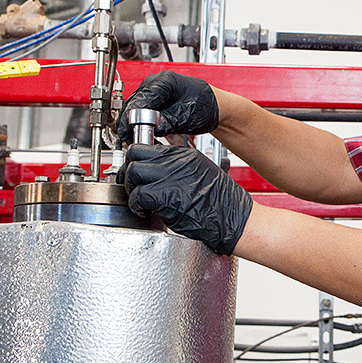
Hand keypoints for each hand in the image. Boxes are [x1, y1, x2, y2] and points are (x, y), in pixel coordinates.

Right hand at [117, 70, 219, 142]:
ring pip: (135, 106)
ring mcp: (153, 90)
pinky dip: (139, 121)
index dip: (132, 117)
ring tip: (136, 137)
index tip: (128, 131)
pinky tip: (141, 132)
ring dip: (133, 122)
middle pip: (134, 102)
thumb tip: (152, 129)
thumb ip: (168, 122)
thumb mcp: (187, 117)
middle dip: (130, 121)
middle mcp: (155, 82)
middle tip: (130, 138)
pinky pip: (140, 110)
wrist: (214, 107)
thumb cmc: (206, 106)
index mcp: (164, 81)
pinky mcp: (153, 99)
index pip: (141, 98)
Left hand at [120, 144, 252, 254]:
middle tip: (134, 185)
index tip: (137, 169)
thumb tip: (156, 168)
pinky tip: (145, 210)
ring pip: (132, 173)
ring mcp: (167, 177)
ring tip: (141, 200)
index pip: (146, 146)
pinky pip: (137, 196)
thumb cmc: (221, 201)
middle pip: (134, 156)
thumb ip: (177, 167)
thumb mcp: (200, 171)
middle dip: (129, 171)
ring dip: (131, 188)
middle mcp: (173, 162)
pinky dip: (136, 205)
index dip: (136, 159)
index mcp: (182, 154)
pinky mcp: (163, 197)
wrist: (232, 217)